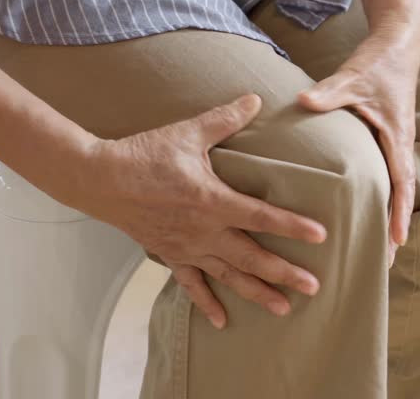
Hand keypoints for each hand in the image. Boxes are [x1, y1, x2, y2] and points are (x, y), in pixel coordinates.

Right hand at [65, 95, 325, 328]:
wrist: (99, 179)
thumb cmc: (144, 154)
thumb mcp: (187, 133)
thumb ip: (224, 120)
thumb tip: (255, 98)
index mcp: (212, 201)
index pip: (262, 217)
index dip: (293, 227)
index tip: (321, 237)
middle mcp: (204, 231)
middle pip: (252, 257)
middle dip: (285, 273)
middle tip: (314, 286)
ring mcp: (187, 248)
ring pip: (228, 276)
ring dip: (257, 293)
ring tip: (284, 308)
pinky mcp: (170, 255)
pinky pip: (191, 285)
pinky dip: (207, 303)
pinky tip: (223, 322)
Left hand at [298, 22, 419, 265]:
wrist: (397, 45)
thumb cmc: (379, 63)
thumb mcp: (353, 78)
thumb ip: (329, 93)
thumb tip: (303, 102)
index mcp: (397, 136)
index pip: (402, 181)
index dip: (399, 212)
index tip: (397, 241)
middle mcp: (399, 144)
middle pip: (399, 194)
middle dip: (393, 227)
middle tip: (384, 262)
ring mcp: (393, 143)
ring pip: (392, 187)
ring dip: (386, 215)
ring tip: (375, 248)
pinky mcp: (385, 138)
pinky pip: (383, 173)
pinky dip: (378, 196)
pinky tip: (362, 211)